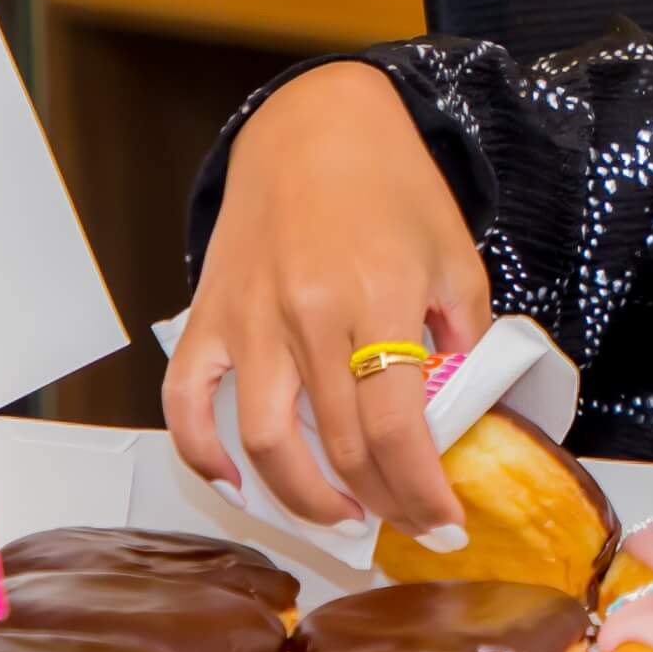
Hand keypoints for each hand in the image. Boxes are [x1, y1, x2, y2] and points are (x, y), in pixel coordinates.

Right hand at [164, 61, 491, 534]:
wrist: (316, 125)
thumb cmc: (392, 187)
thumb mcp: (456, 256)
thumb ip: (464, 335)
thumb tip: (457, 409)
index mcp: (381, 297)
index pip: (399, 428)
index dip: (422, 492)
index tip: (444, 524)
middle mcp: (311, 313)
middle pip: (342, 445)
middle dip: (381, 504)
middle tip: (404, 526)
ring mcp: (252, 317)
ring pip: (267, 441)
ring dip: (304, 499)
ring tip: (340, 518)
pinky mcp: (208, 314)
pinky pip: (188, 400)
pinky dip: (203, 453)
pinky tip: (236, 484)